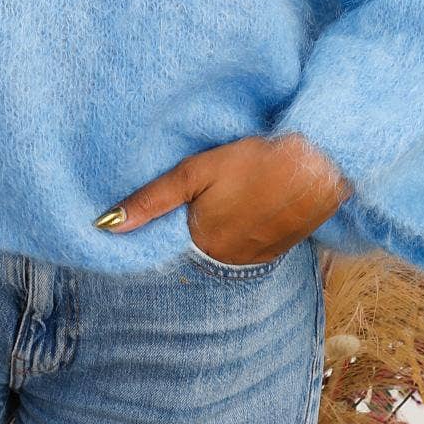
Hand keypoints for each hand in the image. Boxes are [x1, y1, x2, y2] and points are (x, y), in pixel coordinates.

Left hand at [93, 133, 352, 264]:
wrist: (319, 164)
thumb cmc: (254, 162)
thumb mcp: (195, 172)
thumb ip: (152, 199)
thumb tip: (105, 225)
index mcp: (203, 243)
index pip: (168, 248)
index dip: (162, 231)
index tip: (156, 218)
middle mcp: (229, 262)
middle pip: (197, 251)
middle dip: (190, 232)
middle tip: (194, 204)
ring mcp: (258, 258)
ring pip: (224, 250)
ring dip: (218, 233)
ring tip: (221, 205)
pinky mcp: (281, 249)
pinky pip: (250, 248)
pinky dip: (242, 233)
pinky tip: (245, 208)